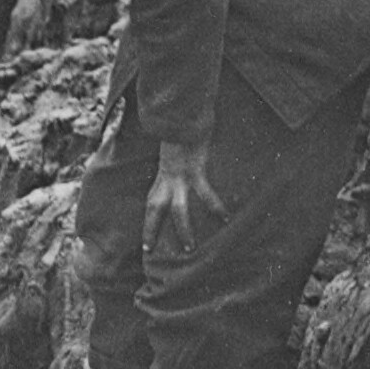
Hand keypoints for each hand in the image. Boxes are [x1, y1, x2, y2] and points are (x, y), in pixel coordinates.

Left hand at [142, 140, 226, 259]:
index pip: (151, 203)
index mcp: (162, 176)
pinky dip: (215, 207)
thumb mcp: (175, 153)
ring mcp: (180, 176)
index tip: (144, 241)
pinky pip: (205, 194)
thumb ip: (176, 166)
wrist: (186, 117)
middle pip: (155, 208)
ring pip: (179, 209)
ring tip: (190, 248)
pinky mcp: (195, 171)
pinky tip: (225, 218)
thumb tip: (182, 174)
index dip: (147, 222)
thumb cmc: (183, 133)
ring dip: (184, 230)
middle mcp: (167, 179)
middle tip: (147, 250)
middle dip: (151, 229)